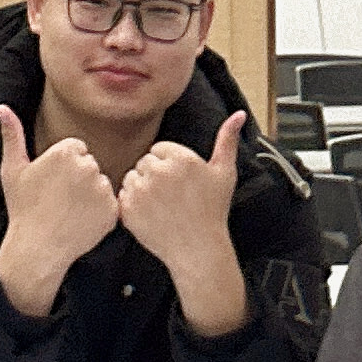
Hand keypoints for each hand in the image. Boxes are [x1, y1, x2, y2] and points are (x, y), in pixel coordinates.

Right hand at [0, 103, 123, 314]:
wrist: (37, 248)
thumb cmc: (23, 208)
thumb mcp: (12, 169)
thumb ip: (12, 135)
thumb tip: (2, 107)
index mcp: (66, 151)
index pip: (76, 150)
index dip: (63, 167)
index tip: (51, 184)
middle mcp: (88, 166)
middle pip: (91, 165)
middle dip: (79, 179)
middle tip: (59, 199)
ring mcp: (102, 189)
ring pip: (101, 184)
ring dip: (90, 195)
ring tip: (69, 211)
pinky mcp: (113, 209)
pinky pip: (111, 203)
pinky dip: (101, 212)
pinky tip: (81, 221)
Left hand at [115, 110, 246, 274]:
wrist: (198, 248)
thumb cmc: (213, 210)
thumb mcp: (225, 172)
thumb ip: (227, 139)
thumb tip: (239, 113)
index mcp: (180, 158)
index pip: (159, 149)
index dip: (169, 165)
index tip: (181, 182)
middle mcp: (159, 171)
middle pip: (144, 162)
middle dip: (155, 176)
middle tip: (172, 196)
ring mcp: (141, 190)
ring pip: (131, 177)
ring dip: (142, 188)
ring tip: (162, 205)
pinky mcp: (128, 208)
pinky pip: (122, 195)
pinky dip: (131, 204)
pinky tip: (151, 214)